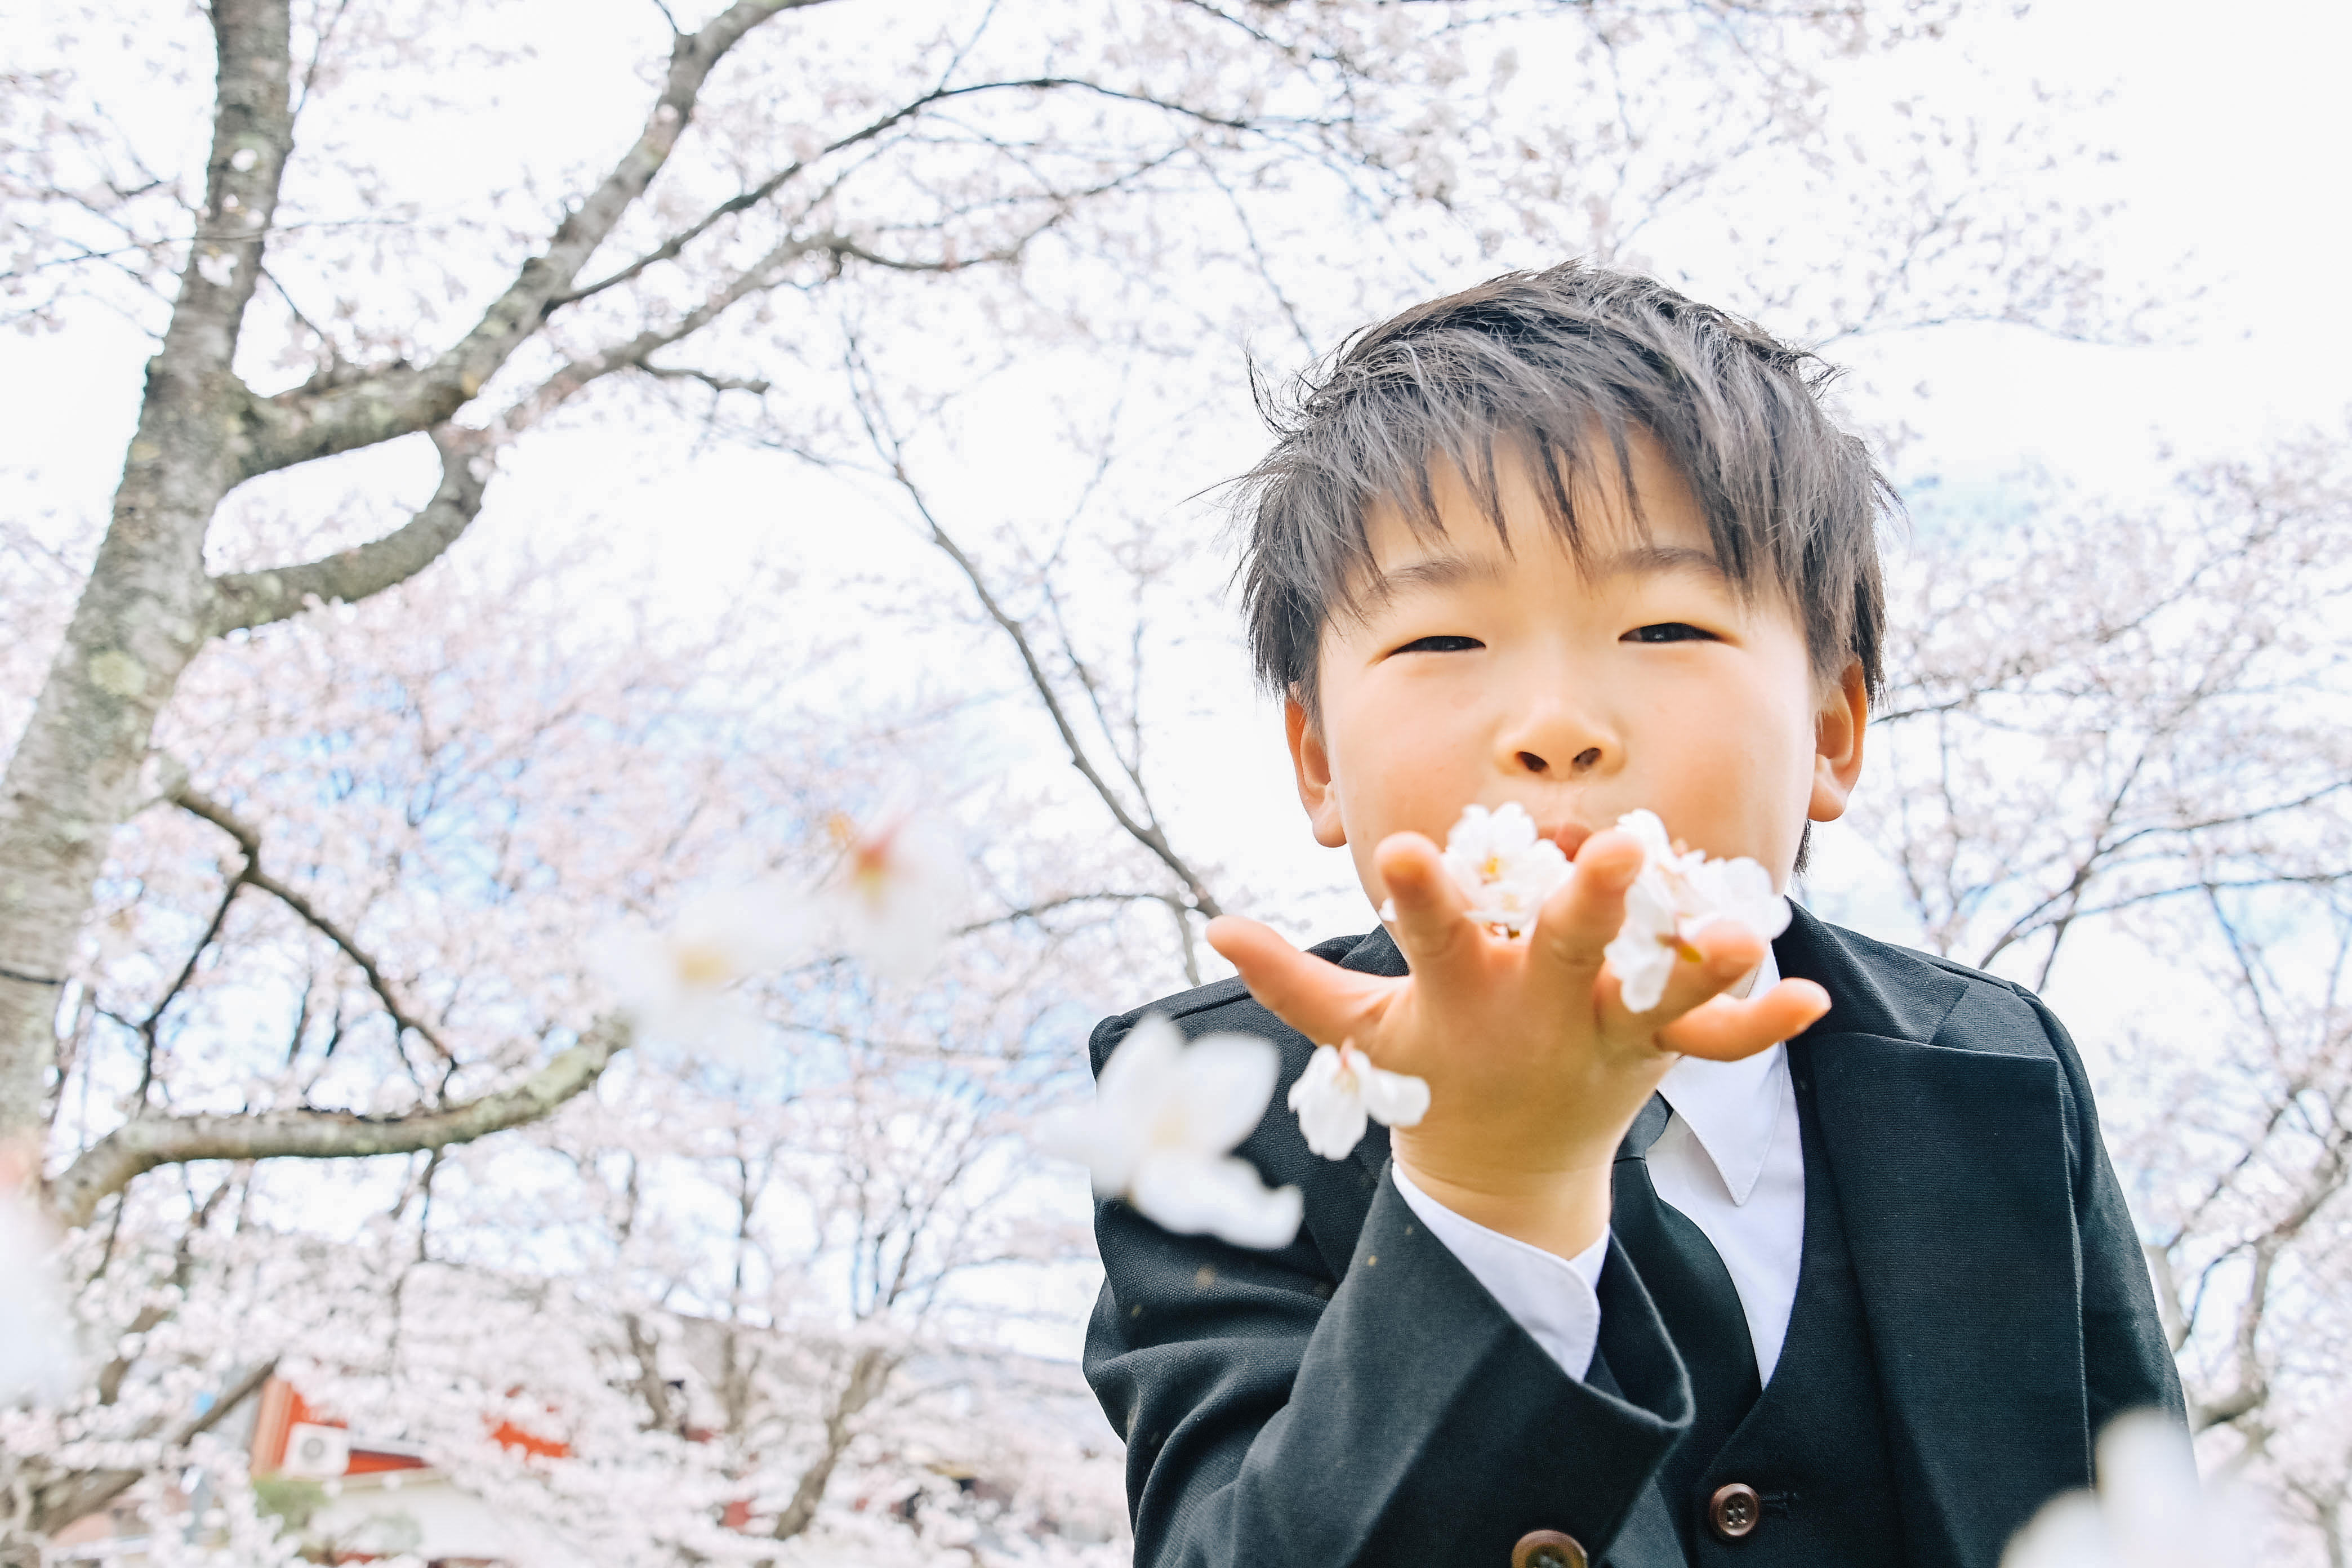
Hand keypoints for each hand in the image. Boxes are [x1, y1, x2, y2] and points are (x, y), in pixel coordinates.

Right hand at [1206, 825, 1828, 1258]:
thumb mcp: (1357, 1035)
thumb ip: (1293, 983)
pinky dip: (1759, 1025)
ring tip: (1739, 935)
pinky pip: (1714, 1044)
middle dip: (1588, 904)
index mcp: (1460, 996)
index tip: (1407, 851)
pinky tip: (1807, 997)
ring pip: (1655, 998)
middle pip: (1563, 953)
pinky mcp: (1654, 1054)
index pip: (1431, 937)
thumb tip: (1214, 927)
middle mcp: (1536, 1011)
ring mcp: (1602, 1035)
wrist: (1503, 1182)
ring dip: (1699, 969)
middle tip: (1618, 847)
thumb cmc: (1427, 1078)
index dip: (1420, 896)